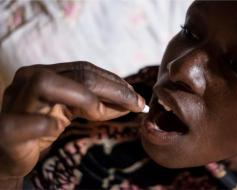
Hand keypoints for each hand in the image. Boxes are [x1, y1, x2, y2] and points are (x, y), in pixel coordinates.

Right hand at [0, 61, 144, 179]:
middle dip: (113, 89)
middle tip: (136, 104)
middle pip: (76, 74)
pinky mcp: (6, 129)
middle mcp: (28, 81)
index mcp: (44, 74)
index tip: (136, 97)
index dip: (114, 82)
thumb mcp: (70, 111)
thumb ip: (93, 103)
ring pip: (46, 84)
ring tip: (102, 114)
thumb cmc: (40, 130)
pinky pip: (25, 123)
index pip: (84, 69)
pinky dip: (46, 125)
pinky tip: (58, 129)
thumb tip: (131, 101)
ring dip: (85, 100)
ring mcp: (14, 103)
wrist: (7, 153)